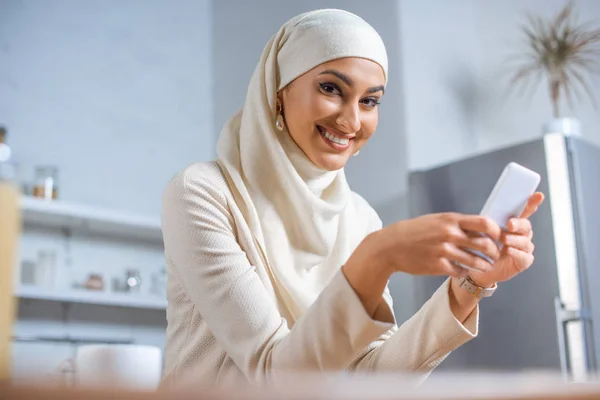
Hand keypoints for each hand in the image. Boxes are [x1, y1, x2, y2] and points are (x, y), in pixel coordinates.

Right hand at [364, 211, 503, 276]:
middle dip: (494, 251)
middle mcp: (449, 234)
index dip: (496, 231)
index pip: (484, 223)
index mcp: (450, 220)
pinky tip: (464, 271)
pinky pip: (460, 271)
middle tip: (496, 255)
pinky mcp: (438, 266)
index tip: (498, 237)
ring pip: (475, 261)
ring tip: (486, 266)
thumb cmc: (414, 231)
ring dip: (484, 265)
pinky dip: (465, 272)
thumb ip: (456, 223)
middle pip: (484, 244)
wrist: (391, 245)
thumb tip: (480, 227)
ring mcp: (444, 251)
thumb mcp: (436, 220)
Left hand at [468, 192, 544, 286]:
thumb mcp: (484, 230)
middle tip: (510, 224)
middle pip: (526, 226)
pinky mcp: (523, 261)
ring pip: (525, 241)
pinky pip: (524, 256)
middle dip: (518, 224)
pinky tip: (508, 251)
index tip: (538, 195)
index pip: (525, 211)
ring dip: (515, 239)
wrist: (479, 265)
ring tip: (504, 239)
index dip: (532, 203)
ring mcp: (524, 248)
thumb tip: (491, 208)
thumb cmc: (482, 245)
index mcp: (514, 223)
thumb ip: (491, 220)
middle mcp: (522, 234)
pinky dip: (516, 253)